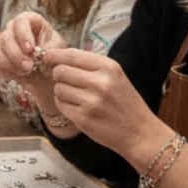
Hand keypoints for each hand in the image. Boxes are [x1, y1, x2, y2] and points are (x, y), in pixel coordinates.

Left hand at [42, 47, 163, 159]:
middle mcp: (100, 82)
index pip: (72, 55)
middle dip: (58, 75)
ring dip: (62, 92)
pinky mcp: (83, 119)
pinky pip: (60, 105)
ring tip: (77, 97)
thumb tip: (57, 57)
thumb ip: (89, 66)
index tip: (47, 57)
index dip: (55, 55)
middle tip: (66, 81)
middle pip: (60, 71)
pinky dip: (64, 105)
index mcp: (109, 67)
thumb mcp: (115, 76)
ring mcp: (91, 102)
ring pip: (58, 88)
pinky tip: (78, 108)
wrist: (140, 133)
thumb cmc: (125, 102)